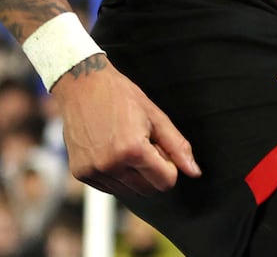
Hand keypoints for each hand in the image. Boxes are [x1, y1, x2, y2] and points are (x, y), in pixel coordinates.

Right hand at [54, 55, 201, 197]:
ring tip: (124, 145)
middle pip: (148, 190)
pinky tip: (110, 150)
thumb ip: (177, 146)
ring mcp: (94, 171)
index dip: (169, 166)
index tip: (160, 148)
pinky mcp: (81, 174)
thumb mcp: (155, 116)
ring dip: (133, 175)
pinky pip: (109, 188)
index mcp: (133, 150)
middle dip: (152, 172)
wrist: (81, 85)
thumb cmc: (120, 96)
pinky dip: (116, 175)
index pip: (166, 182)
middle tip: (144, 144)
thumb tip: (195, 172)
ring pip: (129, 192)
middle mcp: (111, 165)